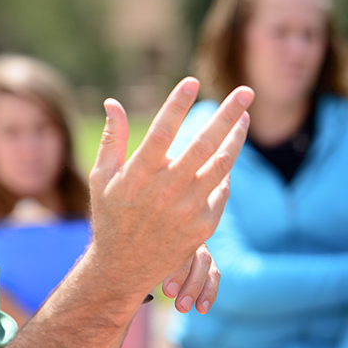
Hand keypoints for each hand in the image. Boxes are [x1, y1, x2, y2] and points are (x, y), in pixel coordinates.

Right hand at [87, 77, 250, 308]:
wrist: (124, 265)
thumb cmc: (110, 214)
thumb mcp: (101, 176)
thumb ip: (112, 139)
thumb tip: (114, 103)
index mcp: (139, 174)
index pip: (163, 130)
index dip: (178, 104)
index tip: (192, 81)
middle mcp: (166, 189)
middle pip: (204, 143)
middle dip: (228, 114)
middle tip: (246, 91)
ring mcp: (188, 208)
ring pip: (222, 165)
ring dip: (237, 138)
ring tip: (245, 116)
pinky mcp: (203, 224)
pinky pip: (222, 190)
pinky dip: (226, 170)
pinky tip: (228, 153)